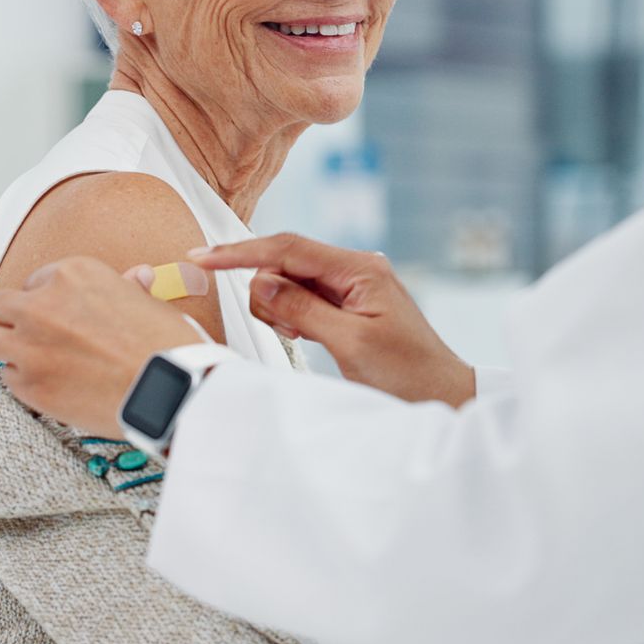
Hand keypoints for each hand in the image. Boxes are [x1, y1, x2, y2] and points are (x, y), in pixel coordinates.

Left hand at [0, 256, 208, 436]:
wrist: (170, 391)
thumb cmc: (168, 345)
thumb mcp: (150, 303)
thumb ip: (128, 288)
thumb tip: (136, 277)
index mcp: (73, 274)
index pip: (34, 281)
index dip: (45, 300)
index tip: (58, 316)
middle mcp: (43, 304)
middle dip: (7, 317)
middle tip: (25, 332)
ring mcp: (31, 345)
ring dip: (0, 344)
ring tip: (21, 355)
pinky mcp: (29, 384)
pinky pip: (6, 376)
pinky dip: (23, 381)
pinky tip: (49, 384)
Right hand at [189, 234, 475, 406]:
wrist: (442, 395)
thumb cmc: (407, 373)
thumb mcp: (350, 343)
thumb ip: (303, 309)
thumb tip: (261, 280)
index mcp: (360, 268)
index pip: (288, 248)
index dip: (241, 252)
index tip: (202, 256)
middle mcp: (355, 269)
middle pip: (284, 262)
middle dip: (269, 294)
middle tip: (291, 333)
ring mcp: (351, 286)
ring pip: (289, 283)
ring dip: (282, 309)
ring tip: (307, 339)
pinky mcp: (347, 305)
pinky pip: (302, 300)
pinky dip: (293, 316)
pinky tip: (307, 337)